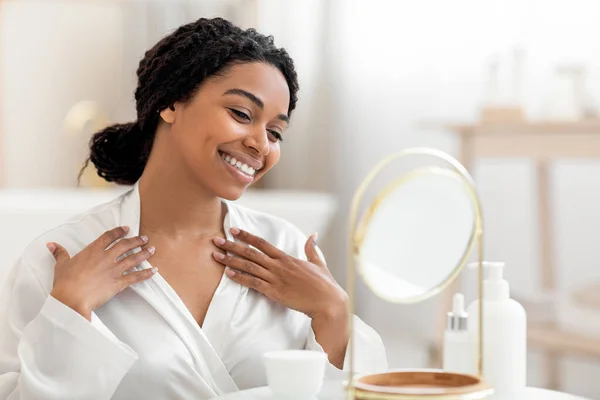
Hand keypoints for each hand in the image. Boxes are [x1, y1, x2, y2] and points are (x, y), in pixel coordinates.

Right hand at [49, 226, 156, 320]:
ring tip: (152, 249)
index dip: (119, 231)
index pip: (109, 236)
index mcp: (93, 250)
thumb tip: (52, 245)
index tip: (126, 229)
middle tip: (144, 238)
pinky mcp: (120, 282)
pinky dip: (146, 273)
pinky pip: (136, 276)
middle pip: (125, 245)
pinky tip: (154, 270)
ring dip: (144, 253)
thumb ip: (60, 253)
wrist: (72, 298)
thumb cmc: (65, 283)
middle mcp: (107, 257)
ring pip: (134, 258)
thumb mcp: (61, 265)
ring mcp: (115, 269)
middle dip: (136, 240)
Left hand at [211, 228, 346, 319]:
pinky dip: (241, 278)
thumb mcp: (318, 262)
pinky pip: (254, 283)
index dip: (246, 236)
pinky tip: (229, 274)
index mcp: (287, 258)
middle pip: (251, 253)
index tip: (234, 230)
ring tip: (216, 255)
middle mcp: (279, 266)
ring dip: (231, 260)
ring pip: (249, 266)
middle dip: (232, 246)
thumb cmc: (324, 284)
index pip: (262, 243)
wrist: (328, 302)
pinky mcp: (275, 292)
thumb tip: (314, 234)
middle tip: (217, 240)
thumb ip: (312, 248)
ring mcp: (276, 279)